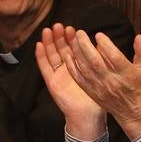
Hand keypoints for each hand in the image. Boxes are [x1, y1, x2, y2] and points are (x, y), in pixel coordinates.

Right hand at [35, 24, 104, 138]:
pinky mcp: (51, 82)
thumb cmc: (98, 98)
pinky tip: (39, 44)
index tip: (73, 29)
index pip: (74, 49)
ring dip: (49, 42)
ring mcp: (58, 75)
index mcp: (79, 67)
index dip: (72, 39)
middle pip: (61, 49)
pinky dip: (40, 56)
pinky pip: (44, 68)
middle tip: (60, 25)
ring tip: (49, 30)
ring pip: (52, 55)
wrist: (88, 116)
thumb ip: (99, 61)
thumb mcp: (100, 75)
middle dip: (60, 37)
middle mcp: (67, 69)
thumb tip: (101, 45)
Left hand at [68, 31, 140, 139]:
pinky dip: (73, 68)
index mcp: (127, 74)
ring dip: (77, 54)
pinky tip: (68, 57)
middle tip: (80, 33)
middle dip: (86, 46)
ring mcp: (101, 88)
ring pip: (86, 69)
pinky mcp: (94, 93)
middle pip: (96, 61)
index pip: (114, 57)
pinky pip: (80, 80)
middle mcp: (113, 81)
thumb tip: (139, 37)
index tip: (98, 35)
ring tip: (73, 41)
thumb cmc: (140, 90)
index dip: (106, 45)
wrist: (135, 113)